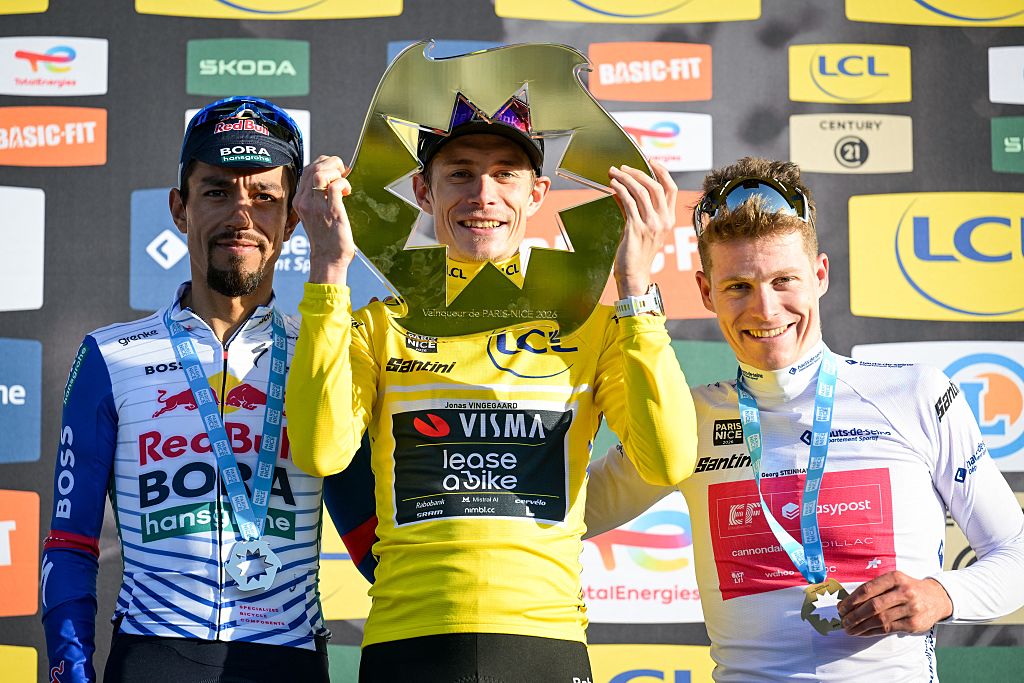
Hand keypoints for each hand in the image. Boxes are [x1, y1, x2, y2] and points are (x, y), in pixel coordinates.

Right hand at [294, 155, 354, 283]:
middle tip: (342, 172)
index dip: (324, 164)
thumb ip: (318, 198)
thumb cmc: (326, 237)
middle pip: (313, 168)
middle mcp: (305, 202)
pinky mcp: (331, 212)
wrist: (328, 258)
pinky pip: (335, 187)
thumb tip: (332, 181)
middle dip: (332, 163)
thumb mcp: (315, 214)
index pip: (308, 170)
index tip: (335, 171)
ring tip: (343, 180)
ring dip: (335, 172)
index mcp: (300, 201)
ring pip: (321, 174)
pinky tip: (347, 192)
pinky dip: (343, 184)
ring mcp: (316, 207)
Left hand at [608, 160, 676, 297]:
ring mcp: (651, 225)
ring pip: (641, 192)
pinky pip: (629, 203)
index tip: (650, 160)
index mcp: (668, 220)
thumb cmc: (636, 254)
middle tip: (623, 167)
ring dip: (626, 179)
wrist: (633, 276)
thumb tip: (621, 190)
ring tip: (614, 173)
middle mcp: (663, 221)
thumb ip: (633, 209)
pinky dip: (620, 191)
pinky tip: (613, 186)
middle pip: (655, 186)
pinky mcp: (637, 229)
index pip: (670, 189)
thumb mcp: (641, 228)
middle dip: (638, 172)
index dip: (662, 171)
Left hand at [838, 570, 952, 635]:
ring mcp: (911, 608)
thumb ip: (875, 589)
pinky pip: (888, 629)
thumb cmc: (907, 588)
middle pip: (873, 606)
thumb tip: (849, 603)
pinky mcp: (914, 623)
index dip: (851, 600)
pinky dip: (872, 631)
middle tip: (843, 621)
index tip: (841, 608)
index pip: (868, 589)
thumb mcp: (894, 581)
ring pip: (880, 619)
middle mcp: (904, 592)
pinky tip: (863, 632)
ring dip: (861, 626)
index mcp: (895, 577)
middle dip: (854, 615)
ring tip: (849, 629)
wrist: (937, 598)